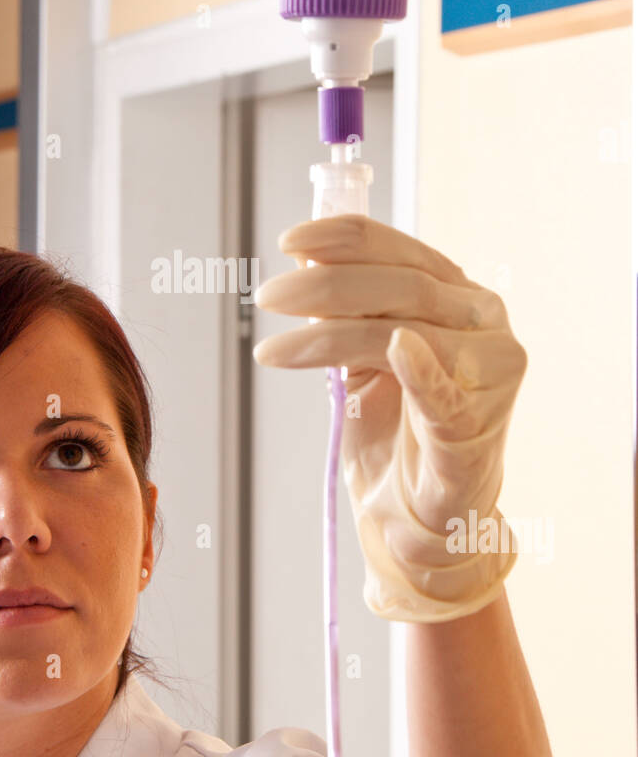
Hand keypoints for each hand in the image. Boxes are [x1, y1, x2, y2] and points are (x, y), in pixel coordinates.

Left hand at [252, 214, 526, 621]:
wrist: (421, 517)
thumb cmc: (397, 433)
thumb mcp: (364, 359)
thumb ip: (350, 312)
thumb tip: (306, 262)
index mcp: (462, 297)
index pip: (403, 252)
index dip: (345, 239)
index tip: (289, 242)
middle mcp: (486, 323)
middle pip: (402, 287)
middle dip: (326, 287)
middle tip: (266, 297)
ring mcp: (489, 374)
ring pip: (404, 333)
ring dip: (329, 335)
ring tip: (273, 348)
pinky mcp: (476, 425)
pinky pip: (444, 391)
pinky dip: (419, 369)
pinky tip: (394, 348)